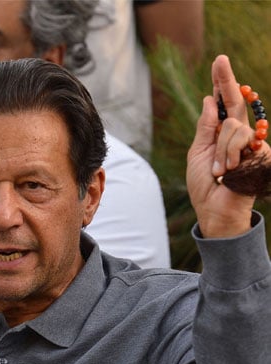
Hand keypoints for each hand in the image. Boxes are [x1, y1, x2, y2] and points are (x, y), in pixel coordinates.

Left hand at [186, 55, 270, 236]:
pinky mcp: (261, 152)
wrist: (214, 209)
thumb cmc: (205, 184)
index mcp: (220, 132)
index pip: (223, 104)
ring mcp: (251, 142)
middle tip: (220, 59)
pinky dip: (228, 156)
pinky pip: (241, 140)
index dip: (222, 83)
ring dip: (220, 150)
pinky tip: (228, 172)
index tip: (219, 61)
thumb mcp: (198, 152)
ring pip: (232, 126)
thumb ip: (206, 127)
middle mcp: (238, 133)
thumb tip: (210, 99)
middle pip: (236, 101)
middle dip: (225, 79)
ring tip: (219, 170)